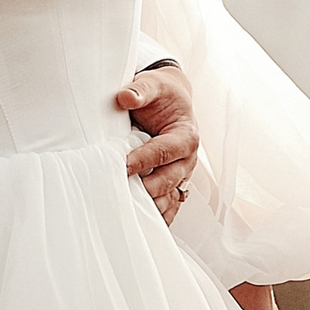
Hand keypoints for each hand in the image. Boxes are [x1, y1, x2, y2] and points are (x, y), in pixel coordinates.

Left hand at [117, 64, 198, 224]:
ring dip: (152, 206)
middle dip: (146, 188)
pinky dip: (160, 216)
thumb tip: (125, 97)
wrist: (171, 100)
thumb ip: (140, 90)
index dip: (144, 160)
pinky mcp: (174, 183)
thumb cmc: (162, 94)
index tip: (123, 166)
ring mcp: (182, 174)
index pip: (164, 151)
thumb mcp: (153, 84)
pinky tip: (145, 225)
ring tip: (129, 213)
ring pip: (170, 197)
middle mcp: (187, 159)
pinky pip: (171, 205)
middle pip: (168, 179)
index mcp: (186, 135)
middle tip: (121, 192)